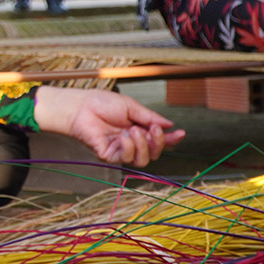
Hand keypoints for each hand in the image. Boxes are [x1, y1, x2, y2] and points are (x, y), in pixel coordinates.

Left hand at [34, 87, 183, 169]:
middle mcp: (131, 142)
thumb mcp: (131, 107)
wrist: (81, 106)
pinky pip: (126, 158)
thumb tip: (169, 125)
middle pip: (154, 153)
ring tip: (134, 130)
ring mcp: (120, 150)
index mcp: (138, 129)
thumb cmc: (102, 103)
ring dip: (143, 145)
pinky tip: (124, 135)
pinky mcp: (109, 156)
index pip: (158, 139)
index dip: (171, 139)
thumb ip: (150, 117)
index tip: (181, 133)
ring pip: (143, 160)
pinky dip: (129, 147)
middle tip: (152, 129)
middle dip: (158, 142)